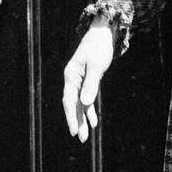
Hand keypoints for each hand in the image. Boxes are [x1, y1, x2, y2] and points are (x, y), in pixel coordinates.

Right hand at [62, 18, 114, 142]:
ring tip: (85, 137)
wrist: (102, 33)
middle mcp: (72, 79)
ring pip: (79, 103)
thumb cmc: (99, 47)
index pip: (69, 100)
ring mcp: (79, 80)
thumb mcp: (97, 66)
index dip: (71, 116)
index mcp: (71, 75)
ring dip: (83, 119)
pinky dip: (90, 109)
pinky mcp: (87, 80)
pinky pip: (86, 98)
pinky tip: (94, 122)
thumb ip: (91, 84)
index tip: (74, 131)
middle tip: (80, 139)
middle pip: (73, 104)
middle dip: (76, 122)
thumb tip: (85, 103)